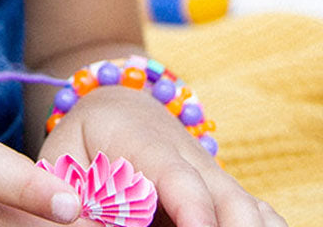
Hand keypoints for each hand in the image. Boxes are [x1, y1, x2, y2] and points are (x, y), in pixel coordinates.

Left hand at [40, 86, 285, 226]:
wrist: (117, 106)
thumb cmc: (84, 141)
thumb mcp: (63, 160)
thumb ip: (71, 197)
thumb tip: (78, 221)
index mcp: (146, 143)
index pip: (179, 178)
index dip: (195, 212)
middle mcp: (190, 157)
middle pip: (230, 199)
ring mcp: (213, 175)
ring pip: (250, 208)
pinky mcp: (224, 193)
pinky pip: (259, 212)